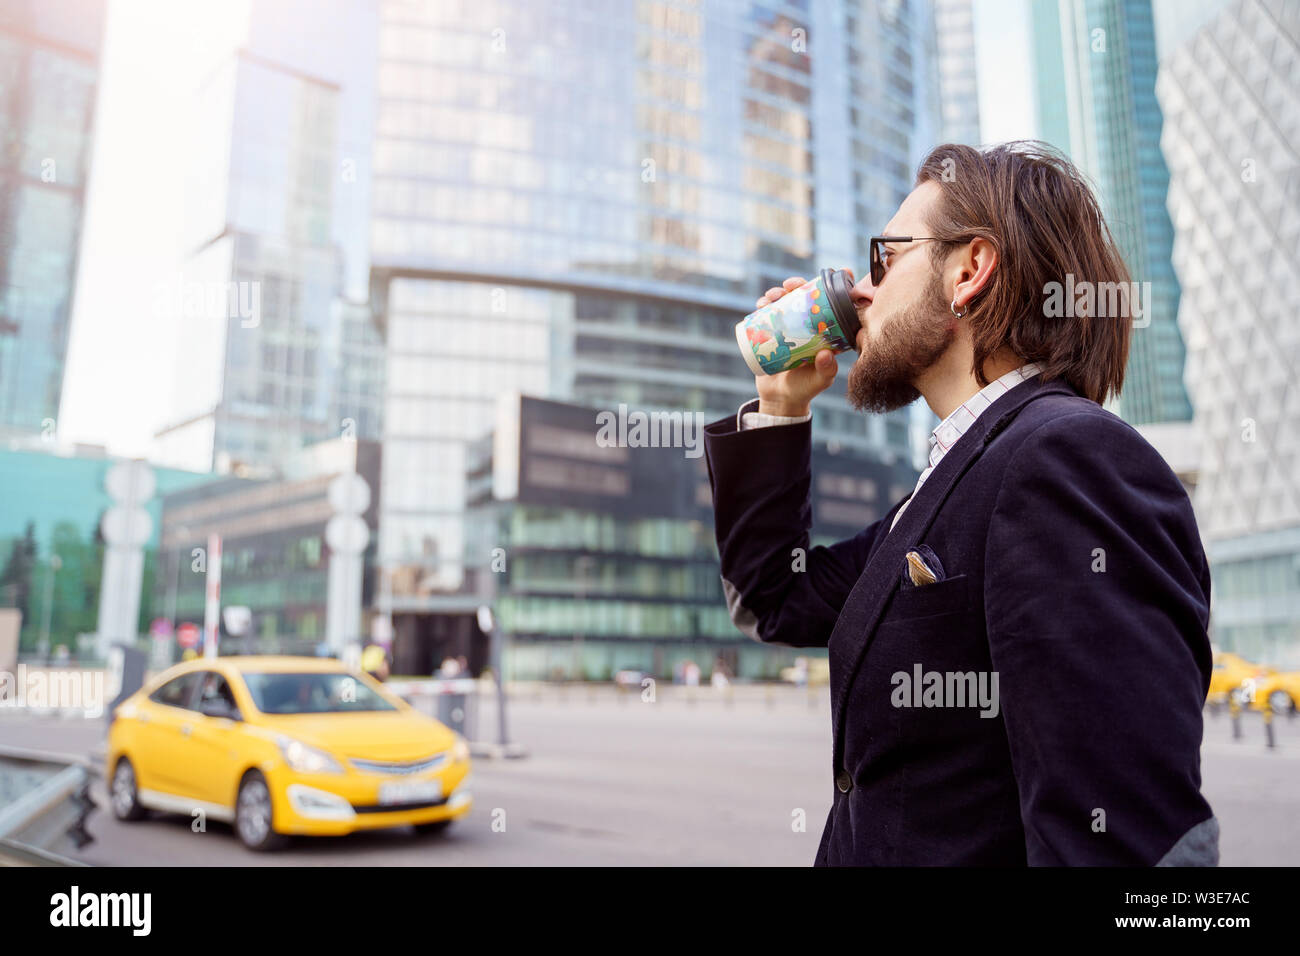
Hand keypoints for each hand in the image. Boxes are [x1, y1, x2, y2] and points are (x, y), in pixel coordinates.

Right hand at [752, 276, 838, 416]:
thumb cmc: (805, 389)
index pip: (832, 305)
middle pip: (805, 298)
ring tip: (772, 296)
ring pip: (784, 302)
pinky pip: (766, 314)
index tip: (842, 271)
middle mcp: (808, 327)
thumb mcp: (820, 381)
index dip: (838, 287)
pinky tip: (761, 304)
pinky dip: (762, 305)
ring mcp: (788, 328)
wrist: (780, 399)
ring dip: (777, 292)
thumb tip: (825, 354)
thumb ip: (826, 370)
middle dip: (798, 285)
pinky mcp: (771, 333)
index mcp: (825, 333)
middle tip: (791, 285)